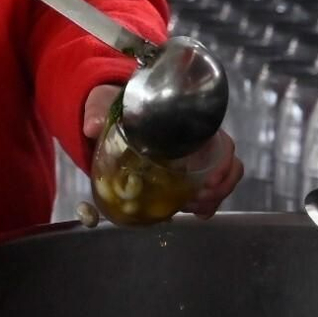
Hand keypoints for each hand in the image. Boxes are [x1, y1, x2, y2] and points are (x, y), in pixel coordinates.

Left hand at [82, 83, 242, 219]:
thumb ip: (96, 112)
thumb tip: (91, 127)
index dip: (222, 162)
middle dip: (220, 185)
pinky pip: (206, 188)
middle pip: (226, 161)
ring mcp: (192, 156)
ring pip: (221, 177)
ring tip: (195, 208)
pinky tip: (195, 212)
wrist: (110, 112)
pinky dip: (206, 203)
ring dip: (214, 196)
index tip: (209, 180)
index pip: (219, 138)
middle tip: (198, 200)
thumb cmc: (115, 104)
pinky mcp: (183, 172)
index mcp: (184, 119)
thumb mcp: (104, 103)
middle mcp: (196, 137)